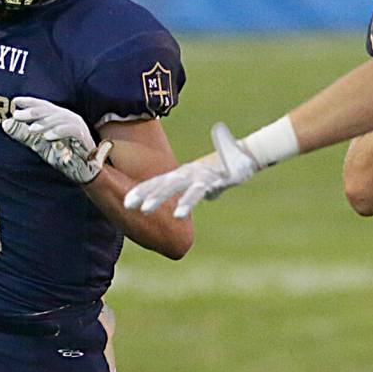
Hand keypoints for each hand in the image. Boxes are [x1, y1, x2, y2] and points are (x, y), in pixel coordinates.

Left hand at [2, 96, 109, 183]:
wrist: (82, 171)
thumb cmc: (62, 155)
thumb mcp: (38, 145)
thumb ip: (23, 134)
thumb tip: (5, 123)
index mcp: (57, 116)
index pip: (43, 106)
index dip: (30, 102)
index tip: (15, 101)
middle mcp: (68, 117)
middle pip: (49, 110)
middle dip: (33, 112)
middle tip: (17, 115)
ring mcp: (77, 125)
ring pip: (60, 118)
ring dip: (45, 123)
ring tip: (31, 129)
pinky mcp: (84, 137)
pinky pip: (72, 130)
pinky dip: (59, 132)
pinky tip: (47, 137)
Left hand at [124, 122, 258, 217]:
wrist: (246, 156)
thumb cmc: (226, 168)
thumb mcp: (209, 182)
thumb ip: (204, 189)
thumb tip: (207, 197)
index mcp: (183, 174)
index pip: (158, 182)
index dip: (142, 191)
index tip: (126, 202)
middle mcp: (186, 173)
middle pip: (160, 184)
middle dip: (143, 194)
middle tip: (126, 205)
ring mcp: (198, 175)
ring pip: (173, 187)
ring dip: (157, 198)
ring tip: (143, 210)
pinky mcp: (211, 179)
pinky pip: (196, 193)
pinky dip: (186, 203)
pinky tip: (178, 215)